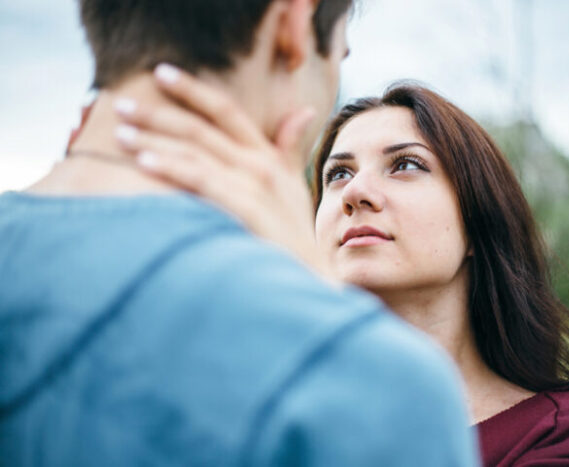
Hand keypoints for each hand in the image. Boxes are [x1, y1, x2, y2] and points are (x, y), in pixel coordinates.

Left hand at [114, 64, 331, 278]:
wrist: (309, 275)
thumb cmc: (294, 234)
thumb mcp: (294, 186)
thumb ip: (289, 149)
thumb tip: (301, 112)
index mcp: (268, 155)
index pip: (226, 110)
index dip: (193, 89)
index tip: (161, 73)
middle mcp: (260, 163)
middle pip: (201, 128)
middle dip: (158, 114)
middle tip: (122, 104)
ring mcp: (254, 184)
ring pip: (194, 151)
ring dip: (153, 140)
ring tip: (121, 133)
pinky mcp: (245, 206)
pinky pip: (201, 179)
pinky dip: (171, 168)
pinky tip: (143, 162)